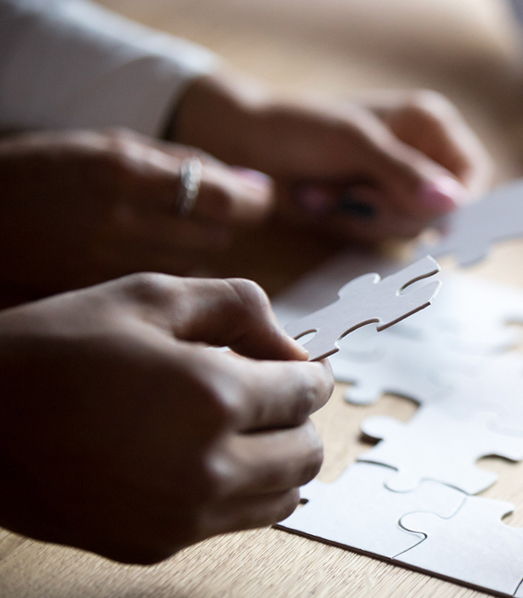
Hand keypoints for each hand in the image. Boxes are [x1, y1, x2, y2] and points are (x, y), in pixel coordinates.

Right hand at [0, 129, 273, 292]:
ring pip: (194, 268)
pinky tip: (139, 266)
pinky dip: (167, 281)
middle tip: (197, 215)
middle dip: (219, 226)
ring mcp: (107, 266)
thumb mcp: (108, 146)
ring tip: (152, 235)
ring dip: (194, 254)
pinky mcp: (101, 301)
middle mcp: (118, 222)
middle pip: (216, 237)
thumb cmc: (39, 173)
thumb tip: (252, 184)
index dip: (251, 202)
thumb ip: (184, 163)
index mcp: (122, 172)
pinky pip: (163, 294)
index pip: (222, 196)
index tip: (257, 200)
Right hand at [0, 273, 332, 562]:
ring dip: (279, 459)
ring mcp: (182, 516)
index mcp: (211, 397)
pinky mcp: (157, 544)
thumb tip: (294, 347)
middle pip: (308, 452)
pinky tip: (203, 459)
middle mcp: (206, 467)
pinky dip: (241, 490)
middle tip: (267, 395)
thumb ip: (240, 309)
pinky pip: (236, 521)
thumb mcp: (150, 297)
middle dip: (299, 418)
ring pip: (284, 496)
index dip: (310, 374)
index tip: (298, 368)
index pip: (308, 393)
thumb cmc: (54, 350)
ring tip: (239, 428)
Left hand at [169, 75, 491, 241]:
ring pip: (411, 230)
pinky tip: (325, 203)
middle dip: (393, 212)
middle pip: (441, 212)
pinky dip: (352, 228)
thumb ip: (404, 174)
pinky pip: (383, 238)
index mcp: (429, 124)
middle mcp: (421, 156)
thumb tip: (452, 205)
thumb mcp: (355, 145)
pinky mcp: (373, 210)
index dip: (457, 205)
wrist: (246, 145)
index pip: (472, 175)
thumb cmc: (299, 127)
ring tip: (329, 192)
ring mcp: (397, 186)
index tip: (427, 224)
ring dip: (365, 220)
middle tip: (353, 194)